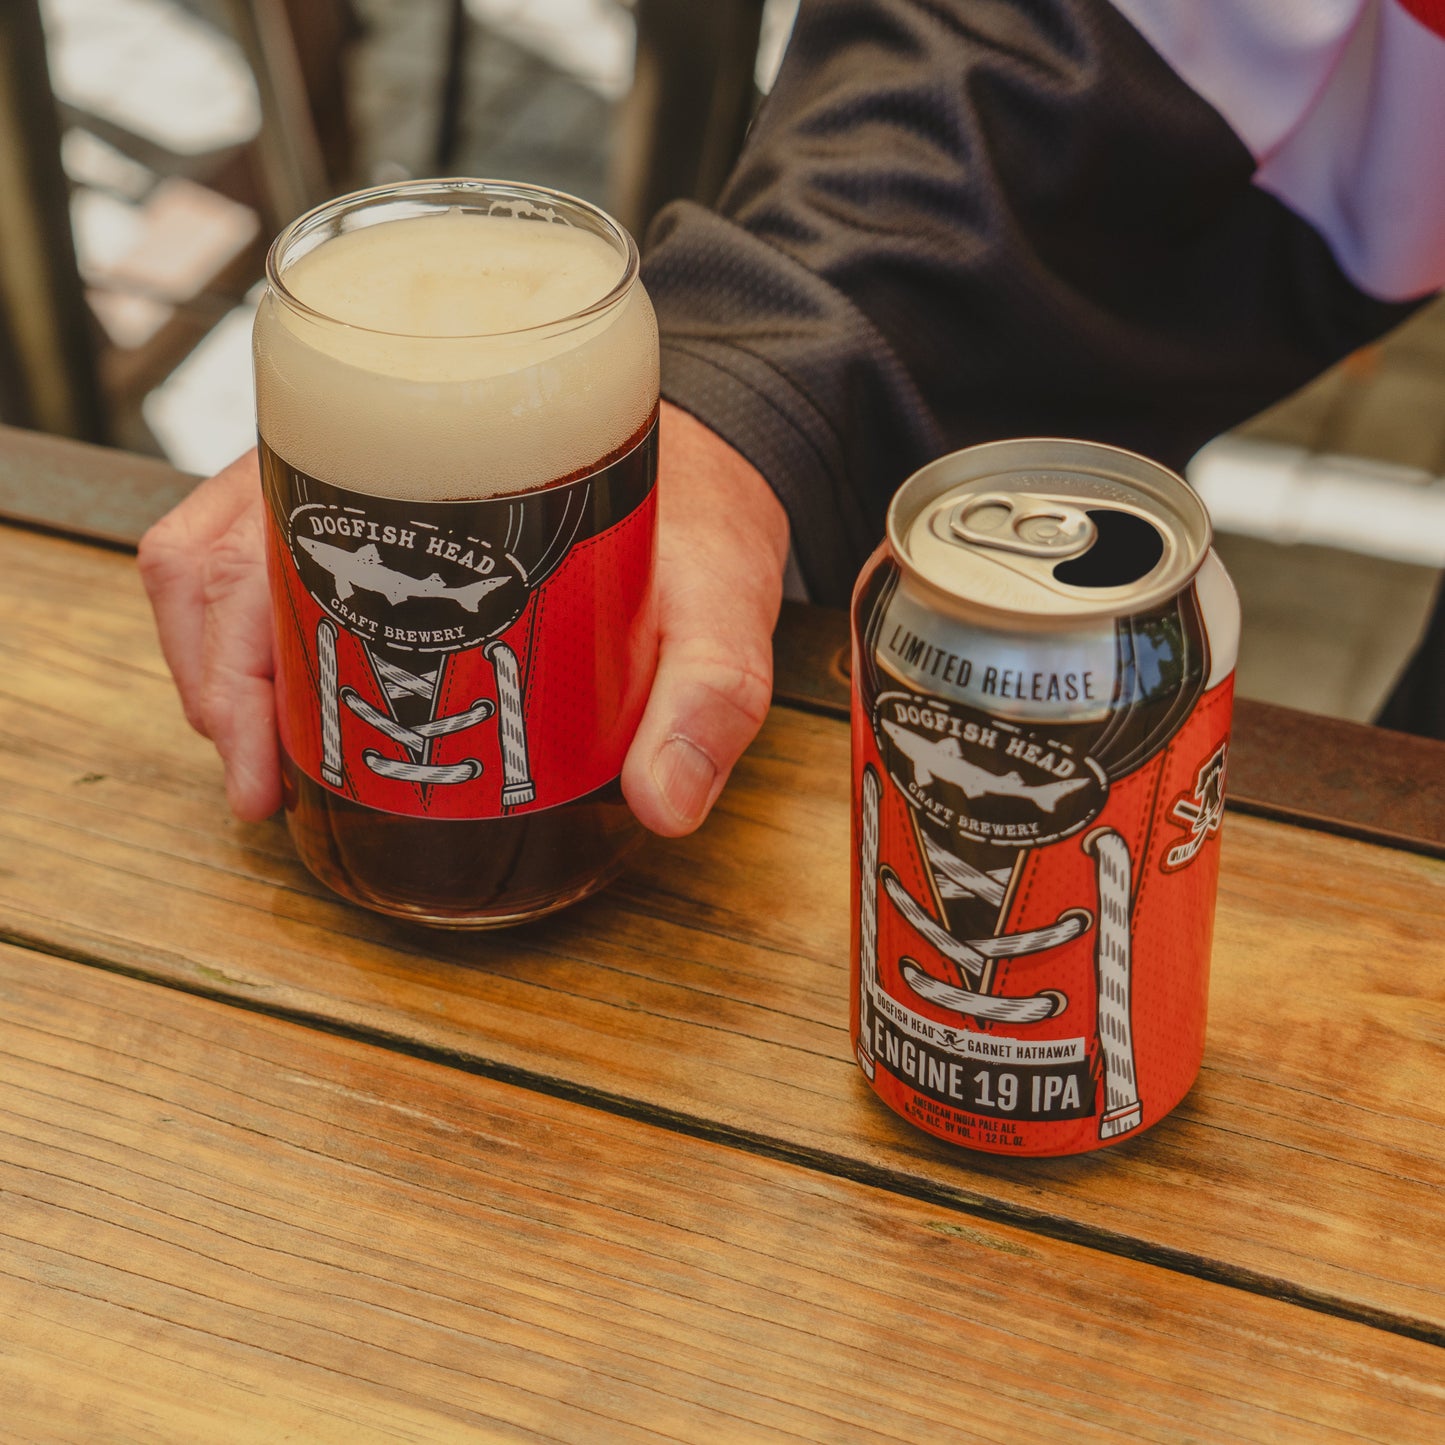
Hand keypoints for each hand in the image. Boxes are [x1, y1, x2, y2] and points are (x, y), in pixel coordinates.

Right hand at [138, 401, 789, 834]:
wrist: (713, 457)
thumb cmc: (700, 518)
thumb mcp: (720, 604)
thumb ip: (709, 695)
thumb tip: (663, 802)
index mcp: (421, 454)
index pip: (248, 537)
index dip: (226, 660)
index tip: (259, 764)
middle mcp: (364, 452)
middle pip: (215, 557)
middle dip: (220, 682)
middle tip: (269, 784)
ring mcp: (357, 478)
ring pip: (225, 562)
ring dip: (229, 666)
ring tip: (271, 759)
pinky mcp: (373, 507)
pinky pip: (267, 560)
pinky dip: (259, 638)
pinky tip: (295, 703)